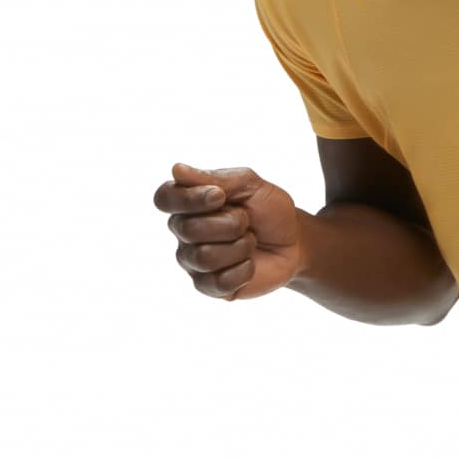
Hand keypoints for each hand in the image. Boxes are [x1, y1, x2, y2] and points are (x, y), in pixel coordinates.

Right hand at [153, 161, 307, 301]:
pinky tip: (250, 263)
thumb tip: (176, 170)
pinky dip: (244, 270)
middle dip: (229, 224)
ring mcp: (194, 261)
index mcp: (187, 202)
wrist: (294, 241)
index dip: (190, 199)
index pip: (164, 198)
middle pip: (188, 230)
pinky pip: (218, 282)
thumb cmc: (267, 209)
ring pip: (204, 257)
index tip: (220, 197)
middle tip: (246, 221)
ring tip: (250, 241)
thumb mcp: (248, 184)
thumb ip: (214, 178)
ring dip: (239, 247)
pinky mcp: (210, 287)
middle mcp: (183, 232)